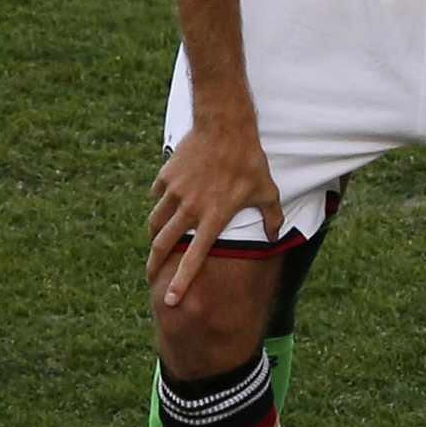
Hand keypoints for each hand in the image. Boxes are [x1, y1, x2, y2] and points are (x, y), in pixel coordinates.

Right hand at [146, 115, 283, 305]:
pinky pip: (157, 196)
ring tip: (156, 241)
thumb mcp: (267, 191)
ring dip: (154, 234)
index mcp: (214, 217)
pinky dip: (159, 203)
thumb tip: (275, 237)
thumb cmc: (250, 161)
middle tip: (150, 275)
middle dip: (153, 263)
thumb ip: (271, 217)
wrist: (224, 128)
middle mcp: (190, 209)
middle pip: (162, 244)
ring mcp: (175, 193)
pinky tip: (166, 203)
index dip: (181, 281)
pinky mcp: (165, 177)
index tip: (171, 298)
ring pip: (155, 221)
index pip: (194, 257)